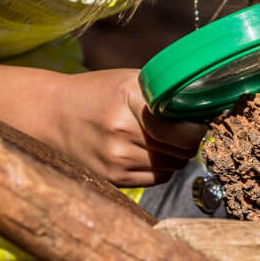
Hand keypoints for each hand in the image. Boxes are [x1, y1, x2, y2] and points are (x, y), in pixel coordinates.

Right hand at [44, 68, 207, 186]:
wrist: (53, 115)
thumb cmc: (98, 93)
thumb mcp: (130, 81)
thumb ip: (164, 94)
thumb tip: (206, 110)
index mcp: (129, 100)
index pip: (182, 129)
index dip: (198, 128)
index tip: (200, 122)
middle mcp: (122, 132)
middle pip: (182, 150)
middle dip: (189, 141)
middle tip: (183, 129)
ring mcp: (116, 159)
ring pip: (173, 166)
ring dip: (176, 155)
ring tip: (163, 139)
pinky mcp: (113, 179)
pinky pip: (157, 179)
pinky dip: (162, 167)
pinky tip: (149, 151)